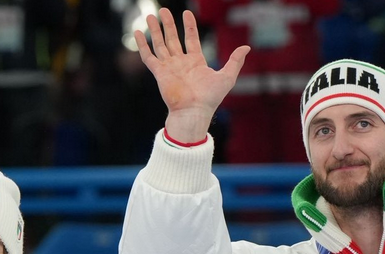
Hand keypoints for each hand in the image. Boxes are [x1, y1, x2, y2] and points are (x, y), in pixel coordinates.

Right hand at [134, 9, 249, 142]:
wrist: (194, 111)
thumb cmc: (210, 98)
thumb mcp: (227, 76)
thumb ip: (235, 61)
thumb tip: (246, 47)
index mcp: (195, 62)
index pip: (191, 39)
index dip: (189, 26)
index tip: (186, 13)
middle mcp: (181, 63)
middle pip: (173, 39)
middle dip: (168, 25)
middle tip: (164, 10)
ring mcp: (169, 67)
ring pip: (160, 44)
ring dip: (155, 30)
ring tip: (150, 16)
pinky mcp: (159, 73)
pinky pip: (148, 56)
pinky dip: (143, 45)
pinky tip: (138, 33)